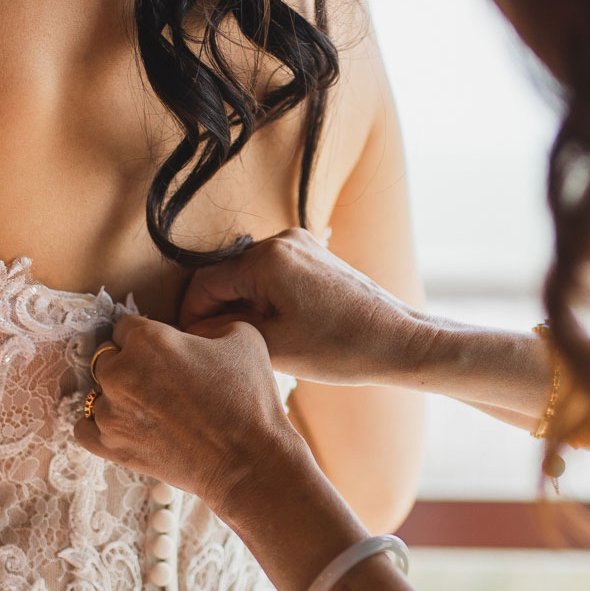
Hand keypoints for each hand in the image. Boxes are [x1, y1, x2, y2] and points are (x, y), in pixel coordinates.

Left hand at [73, 314, 310, 515]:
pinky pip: (84, 428)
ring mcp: (111, 412)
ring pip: (98, 393)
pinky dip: (100, 426)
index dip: (146, 338)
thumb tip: (190, 335)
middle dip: (129, 365)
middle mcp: (120, 372)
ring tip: (150, 410)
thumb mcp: (242, 336)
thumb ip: (206, 325)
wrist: (249, 461)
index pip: (126, 327)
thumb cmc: (249, 398)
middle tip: (159, 384)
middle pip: (107, 357)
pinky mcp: (111, 446)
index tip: (162, 353)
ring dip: (118, 397)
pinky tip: (124, 426)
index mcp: (147, 339)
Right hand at [178, 229, 430, 386]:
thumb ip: (224, 333)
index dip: (192, 317)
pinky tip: (274, 330)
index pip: (204, 283)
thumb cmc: (341, 348)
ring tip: (251, 343)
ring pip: (248, 277)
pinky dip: (264, 300)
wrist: (398, 341)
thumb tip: (193, 330)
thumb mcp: (274, 347)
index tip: (193, 346)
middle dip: (218, 312)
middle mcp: (283, 240)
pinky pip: (272, 275)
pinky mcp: (315, 256)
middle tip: (220, 350)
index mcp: (267, 258)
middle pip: (226, 277)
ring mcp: (302, 244)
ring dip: (241, 307)